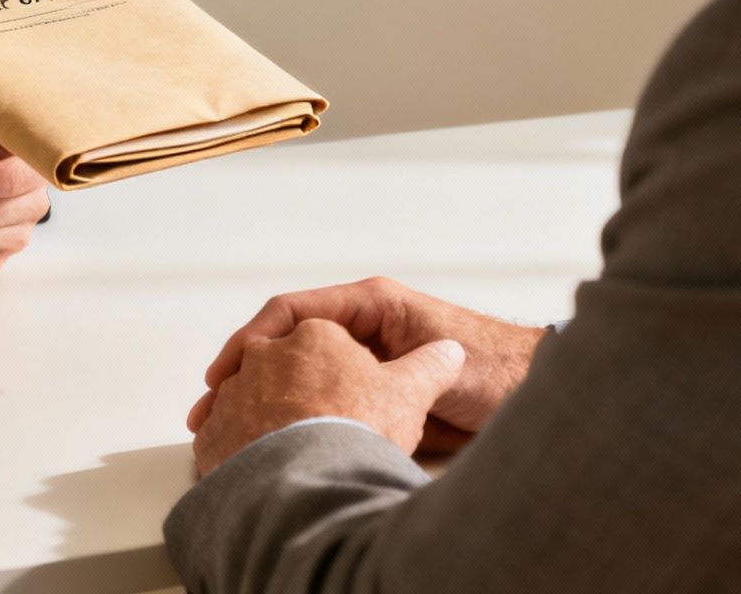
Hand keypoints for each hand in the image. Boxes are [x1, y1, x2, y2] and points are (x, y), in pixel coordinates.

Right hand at [192, 277, 546, 452]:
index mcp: (372, 305)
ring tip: (223, 429)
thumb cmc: (499, 367)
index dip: (253, 340)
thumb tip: (372, 385)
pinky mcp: (367, 388)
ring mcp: (361, 358)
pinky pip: (316, 396)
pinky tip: (266, 436)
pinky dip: (286, 413)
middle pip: (284, 344)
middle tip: (210, 409)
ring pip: (294, 373)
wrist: (531, 390)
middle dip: (242, 374)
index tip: (227, 371)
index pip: (294, 312)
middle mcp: (360, 328)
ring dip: (258, 396)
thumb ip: (408, 366)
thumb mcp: (448, 363)